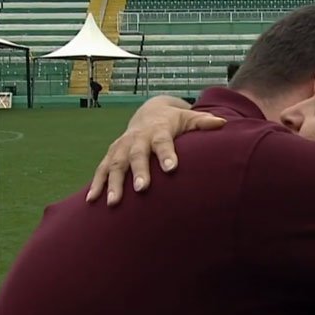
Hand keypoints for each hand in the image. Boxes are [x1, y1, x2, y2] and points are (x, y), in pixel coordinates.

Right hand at [86, 95, 225, 205]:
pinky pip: (101, 170)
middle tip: (142, 189)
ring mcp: (122, 146)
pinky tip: (91, 201)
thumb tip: (223, 123)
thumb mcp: (189, 118)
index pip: (163, 142)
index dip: (167, 155)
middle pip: (136, 155)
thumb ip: (204, 123)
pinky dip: (96, 184)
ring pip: (115, 164)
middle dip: (138, 172)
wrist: (150, 112)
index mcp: (158, 130)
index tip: (172, 169)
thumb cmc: (175, 121)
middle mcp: (137, 138)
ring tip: (113, 202)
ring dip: (113, 183)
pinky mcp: (112, 154)